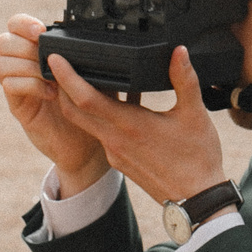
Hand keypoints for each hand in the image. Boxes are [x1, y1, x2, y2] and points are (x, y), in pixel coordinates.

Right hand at [0, 14, 107, 189]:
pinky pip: (10, 86)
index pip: (16, 25)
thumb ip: (85, 55)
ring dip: (26, 66)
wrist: (86, 141)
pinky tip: (50, 92)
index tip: (41, 31)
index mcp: (37, 49)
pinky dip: (30, 85)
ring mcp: (17, 85)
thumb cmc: (90, 104)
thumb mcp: (91, 73)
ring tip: (50, 77)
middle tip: (46, 56)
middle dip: (23, 45)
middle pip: (3, 41)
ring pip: (1, 63)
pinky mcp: (17, 106)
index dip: (23, 24)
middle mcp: (22, 64)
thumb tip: (92, 38)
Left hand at [44, 44, 226, 207]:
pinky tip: (115, 102)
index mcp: (129, 125)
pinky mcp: (119, 160)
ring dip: (78, 102)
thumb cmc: (197, 159)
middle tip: (59, 64)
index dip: (66, 77)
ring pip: (85, 123)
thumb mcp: (194, 114)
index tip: (54, 59)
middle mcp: (115, 140)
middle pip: (73, 111)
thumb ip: (184, 79)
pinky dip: (97, 116)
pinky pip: (99, 133)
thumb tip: (179, 51)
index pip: (85, 98)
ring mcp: (114, 152)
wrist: (196, 200)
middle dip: (61, 87)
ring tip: (86, 78)